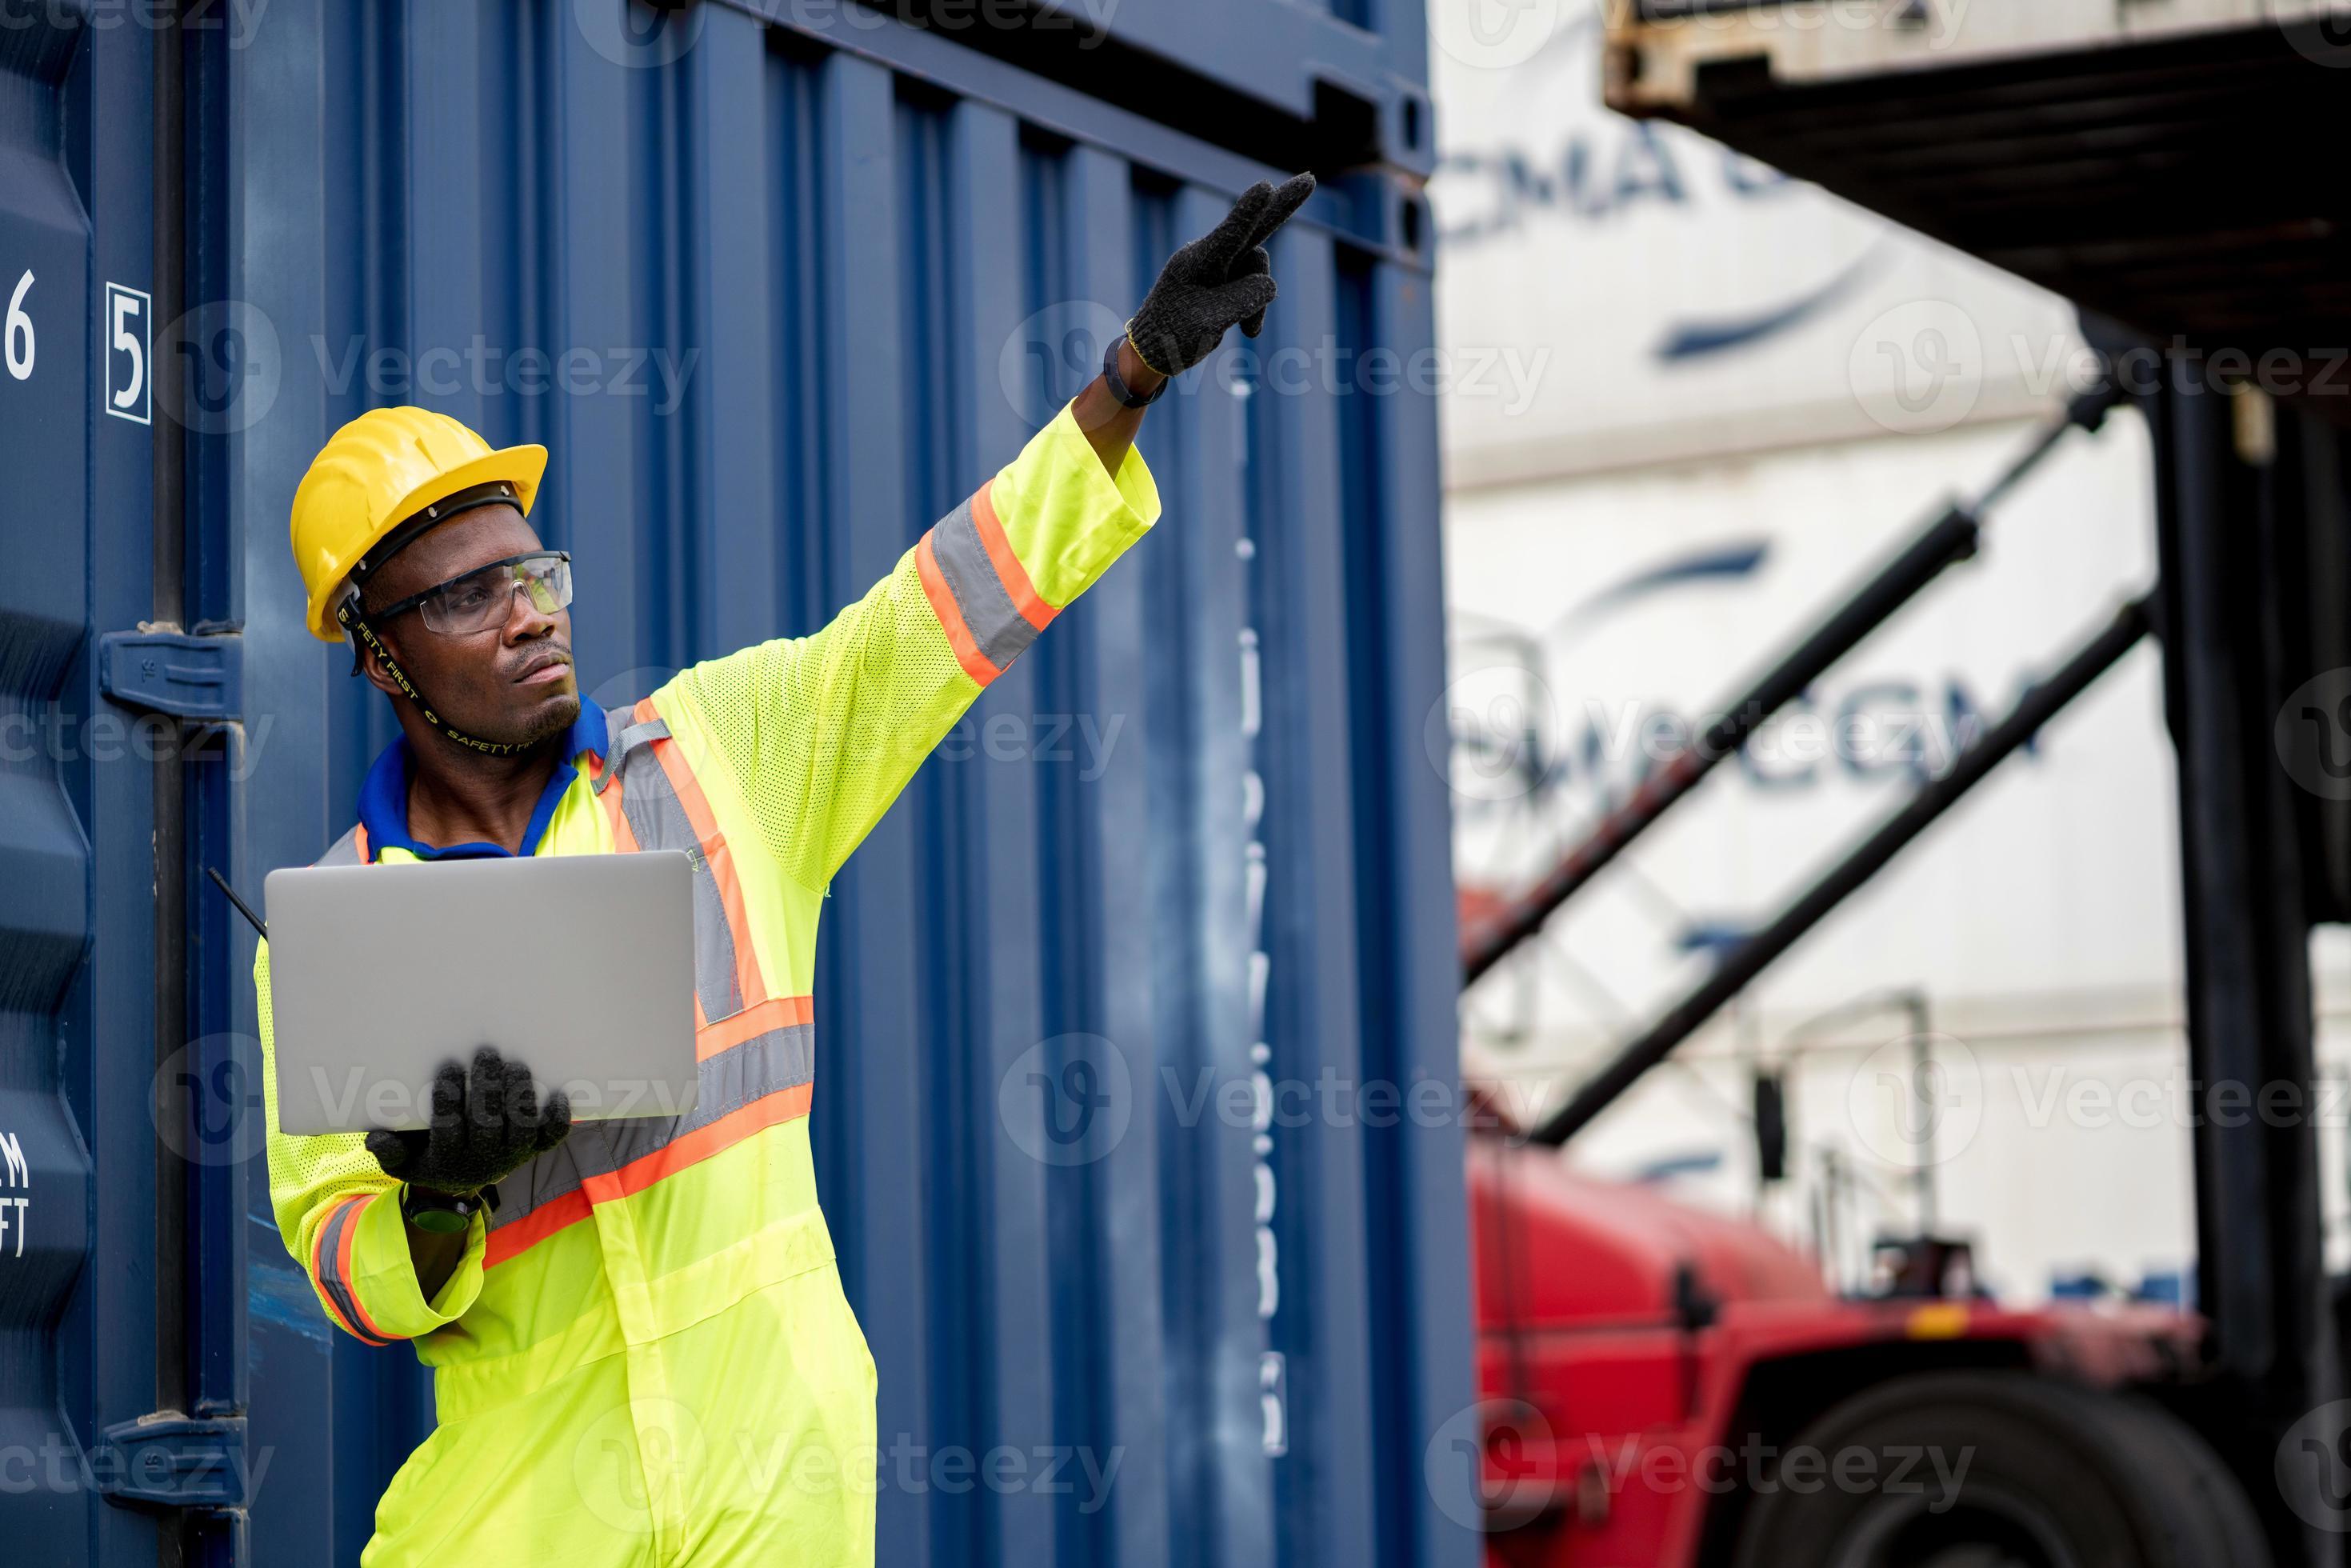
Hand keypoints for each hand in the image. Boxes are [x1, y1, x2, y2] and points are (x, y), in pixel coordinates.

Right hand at [366, 1045, 571, 1197]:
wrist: (456, 1185)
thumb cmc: (424, 1156)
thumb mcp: (400, 1159)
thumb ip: (388, 1149)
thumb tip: (378, 1138)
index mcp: (447, 1161)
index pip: (449, 1129)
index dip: (449, 1098)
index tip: (448, 1067)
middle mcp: (483, 1161)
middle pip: (488, 1125)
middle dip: (488, 1088)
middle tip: (485, 1054)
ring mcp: (511, 1156)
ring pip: (521, 1129)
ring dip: (521, 1097)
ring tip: (516, 1066)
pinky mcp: (531, 1151)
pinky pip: (550, 1138)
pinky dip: (558, 1119)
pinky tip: (559, 1094)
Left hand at [1127, 173, 1315, 377]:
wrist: (1154, 349)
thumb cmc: (1172, 335)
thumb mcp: (1209, 324)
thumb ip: (1243, 299)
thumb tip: (1270, 284)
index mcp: (1198, 262)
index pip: (1229, 233)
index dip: (1249, 211)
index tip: (1265, 186)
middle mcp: (1210, 255)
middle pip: (1253, 227)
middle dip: (1283, 205)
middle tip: (1310, 179)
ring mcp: (1220, 265)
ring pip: (1258, 272)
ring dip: (1258, 302)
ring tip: (1249, 332)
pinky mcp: (1227, 278)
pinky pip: (1254, 287)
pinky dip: (1255, 309)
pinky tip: (1248, 332)